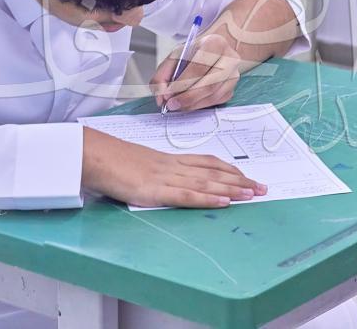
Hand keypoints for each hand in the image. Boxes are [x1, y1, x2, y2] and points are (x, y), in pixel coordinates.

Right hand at [82, 127, 266, 207]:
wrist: (93, 154)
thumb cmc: (109, 159)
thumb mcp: (137, 164)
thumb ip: (152, 172)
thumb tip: (161, 180)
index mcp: (168, 160)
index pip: (206, 163)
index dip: (229, 170)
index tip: (246, 176)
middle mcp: (172, 166)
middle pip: (213, 172)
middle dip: (240, 180)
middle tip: (262, 188)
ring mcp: (165, 177)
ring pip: (206, 183)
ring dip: (232, 189)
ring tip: (253, 194)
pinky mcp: (156, 190)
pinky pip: (187, 195)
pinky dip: (208, 199)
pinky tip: (224, 202)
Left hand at [150, 33, 240, 112]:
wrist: (213, 51)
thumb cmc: (194, 53)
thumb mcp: (176, 56)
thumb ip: (163, 74)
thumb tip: (161, 97)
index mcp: (214, 44)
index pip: (199, 67)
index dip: (182, 83)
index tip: (168, 94)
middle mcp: (229, 58)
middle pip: (209, 84)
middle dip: (187, 97)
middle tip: (171, 104)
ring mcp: (234, 74)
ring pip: (213, 96)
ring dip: (193, 104)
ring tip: (178, 104)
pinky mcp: (232, 88)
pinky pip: (216, 101)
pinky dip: (200, 105)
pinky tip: (190, 103)